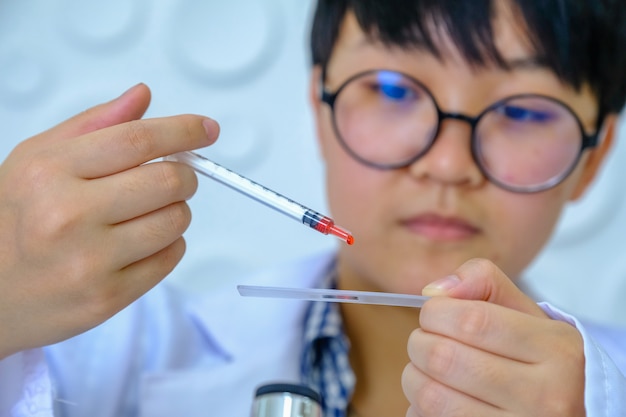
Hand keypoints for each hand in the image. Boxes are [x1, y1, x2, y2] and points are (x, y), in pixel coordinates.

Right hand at [0, 84, 218, 357]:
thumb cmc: (12, 221)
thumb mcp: (36, 159)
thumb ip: (94, 125)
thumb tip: (142, 98)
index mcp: (50, 172)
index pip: (137, 140)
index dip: (182, 130)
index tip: (206, 129)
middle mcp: (68, 216)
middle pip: (169, 182)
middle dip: (184, 175)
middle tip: (174, 177)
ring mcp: (89, 262)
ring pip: (176, 221)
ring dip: (175, 211)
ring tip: (145, 214)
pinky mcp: (107, 298)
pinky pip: (171, 259)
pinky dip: (168, 245)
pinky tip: (139, 243)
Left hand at [402, 258, 585, 416]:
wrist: (576, 412)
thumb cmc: (542, 360)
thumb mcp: (529, 314)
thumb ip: (485, 283)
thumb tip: (434, 291)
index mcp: (556, 350)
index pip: (471, 320)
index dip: (436, 312)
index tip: (433, 314)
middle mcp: (545, 396)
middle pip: (445, 358)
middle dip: (420, 343)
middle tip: (426, 342)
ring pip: (432, 397)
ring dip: (414, 378)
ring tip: (427, 370)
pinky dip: (421, 408)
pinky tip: (440, 398)